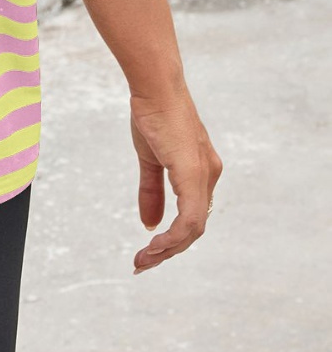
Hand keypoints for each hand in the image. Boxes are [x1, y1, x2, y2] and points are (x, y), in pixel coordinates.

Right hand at [129, 86, 221, 273]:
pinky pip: (190, 218)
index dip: (172, 239)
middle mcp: (209, 176)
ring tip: (143, 260)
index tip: (147, 252)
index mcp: (201, 172)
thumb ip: (151, 191)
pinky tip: (155, 245)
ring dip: (168, 249)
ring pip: (194, 228)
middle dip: (168, 251)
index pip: (193, 216)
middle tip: (141, 264)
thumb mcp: (150, 159)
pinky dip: (173, 237)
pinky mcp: (193, 174)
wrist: (154, 87)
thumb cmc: (152, 115)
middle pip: (195, 228)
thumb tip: (149, 225)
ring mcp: (204, 176)